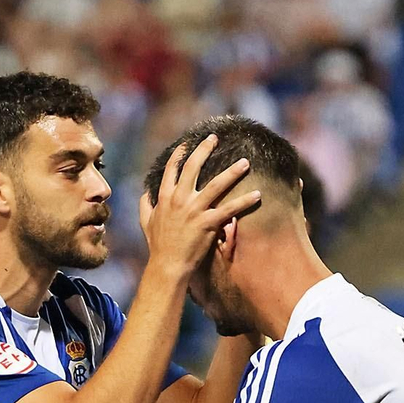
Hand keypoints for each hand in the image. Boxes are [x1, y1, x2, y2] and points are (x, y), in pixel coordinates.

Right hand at [139, 135, 261, 278]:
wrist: (167, 265)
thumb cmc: (158, 245)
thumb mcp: (146, 222)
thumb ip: (145, 204)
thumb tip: (145, 192)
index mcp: (165, 197)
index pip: (172, 169)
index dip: (180, 153)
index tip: (188, 142)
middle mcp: (179, 199)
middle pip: (193, 167)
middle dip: (204, 149)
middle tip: (214, 138)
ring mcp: (194, 210)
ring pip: (216, 184)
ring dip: (232, 172)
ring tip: (245, 162)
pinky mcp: (208, 223)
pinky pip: (230, 209)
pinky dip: (245, 201)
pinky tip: (258, 194)